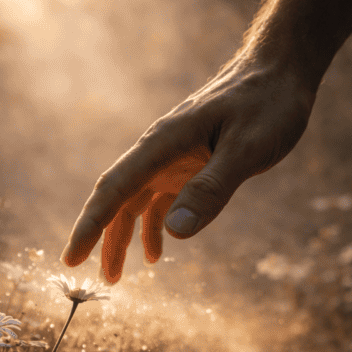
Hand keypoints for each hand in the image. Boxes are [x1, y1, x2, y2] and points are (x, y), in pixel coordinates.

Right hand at [60, 58, 315, 283]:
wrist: (280, 72)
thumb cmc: (267, 104)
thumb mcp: (246, 149)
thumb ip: (211, 189)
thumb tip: (175, 232)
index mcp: (164, 143)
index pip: (116, 189)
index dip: (90, 226)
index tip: (70, 259)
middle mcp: (160, 150)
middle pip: (118, 199)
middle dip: (101, 239)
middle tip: (93, 279)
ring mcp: (173, 156)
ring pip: (136, 202)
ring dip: (123, 237)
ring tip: (117, 275)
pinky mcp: (190, 162)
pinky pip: (160, 198)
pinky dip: (153, 226)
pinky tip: (156, 252)